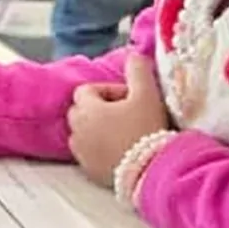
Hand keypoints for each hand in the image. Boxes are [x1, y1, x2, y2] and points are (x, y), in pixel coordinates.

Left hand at [65, 54, 169, 186]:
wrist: (151, 170)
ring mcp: (81, 153)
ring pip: (83, 133)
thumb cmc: (146, 130)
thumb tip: (134, 55)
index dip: (108, 90)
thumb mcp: (147, 94)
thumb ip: (138, 70)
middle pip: (81, 111)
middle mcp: (77, 131)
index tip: (129, 98)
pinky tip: (122, 151)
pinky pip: (89, 154)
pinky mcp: (89, 172)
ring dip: (99, 129)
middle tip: (127, 114)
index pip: (86, 90)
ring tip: (125, 132)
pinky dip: (100, 149)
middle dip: (101, 109)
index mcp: (86, 110)